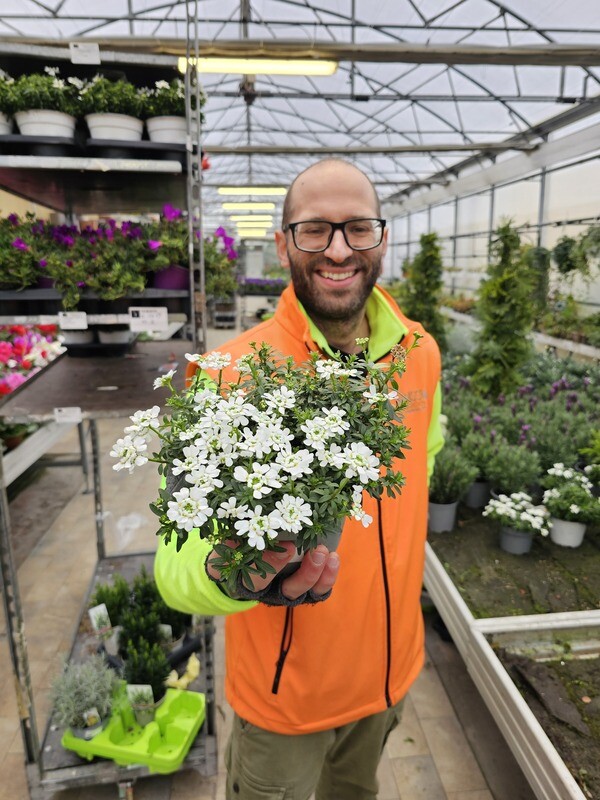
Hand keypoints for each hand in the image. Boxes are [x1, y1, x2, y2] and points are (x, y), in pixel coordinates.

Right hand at [206, 540, 339, 599]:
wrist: (237, 564)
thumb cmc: (234, 550)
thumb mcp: (229, 545)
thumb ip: (234, 541)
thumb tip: (242, 530)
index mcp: (249, 581)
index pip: (259, 579)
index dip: (274, 564)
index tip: (287, 546)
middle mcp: (271, 590)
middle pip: (291, 590)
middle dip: (307, 574)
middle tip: (317, 552)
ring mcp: (288, 589)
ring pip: (309, 591)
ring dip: (322, 575)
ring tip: (330, 555)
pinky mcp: (303, 585)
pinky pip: (318, 587)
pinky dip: (328, 575)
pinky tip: (334, 557)